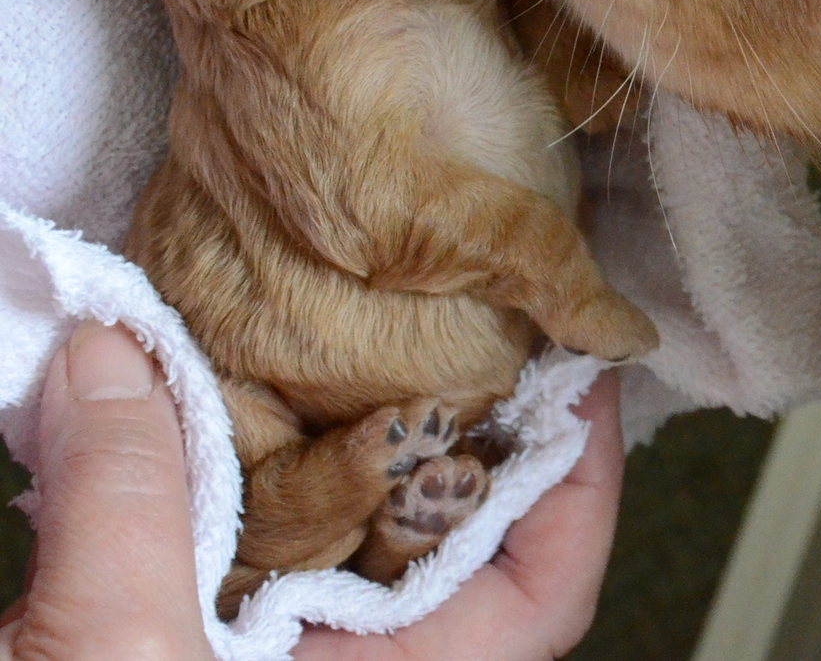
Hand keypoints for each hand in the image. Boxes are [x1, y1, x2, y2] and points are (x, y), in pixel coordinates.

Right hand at [0, 323, 624, 660]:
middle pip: (458, 543)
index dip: (579, 479)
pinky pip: (255, 542)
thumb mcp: (113, 658)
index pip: (539, 594)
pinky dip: (245, 465)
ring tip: (364, 331)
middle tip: (474, 315)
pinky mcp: (196, 641)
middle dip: (468, 429)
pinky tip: (224, 395)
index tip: (586, 376)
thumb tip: (115, 361)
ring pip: (351, 534)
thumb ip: (126, 505)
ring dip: (350, 436)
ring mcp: (275, 656)